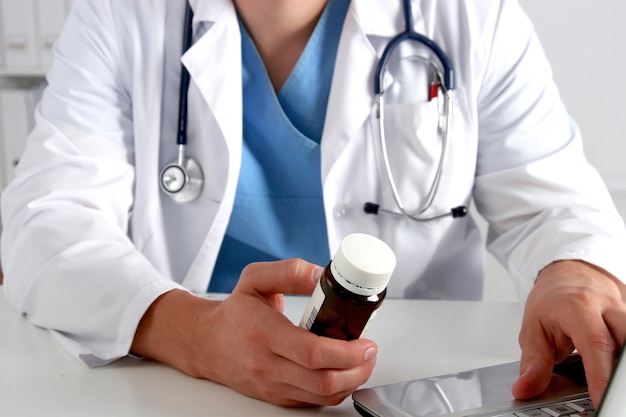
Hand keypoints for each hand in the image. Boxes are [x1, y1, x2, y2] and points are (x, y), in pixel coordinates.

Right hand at [131, 259, 377, 406]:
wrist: (207, 342)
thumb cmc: (234, 312)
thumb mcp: (256, 278)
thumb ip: (290, 272)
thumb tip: (322, 275)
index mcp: (264, 334)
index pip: (312, 353)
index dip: (346, 352)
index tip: (366, 343)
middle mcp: (267, 365)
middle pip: (323, 381)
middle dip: (358, 370)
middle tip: (370, 352)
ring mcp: (272, 386)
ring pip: (322, 396)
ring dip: (351, 382)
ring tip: (361, 362)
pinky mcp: (276, 397)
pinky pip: (313, 402)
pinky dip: (335, 390)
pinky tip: (343, 372)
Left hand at [512, 260, 625, 406]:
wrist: (568, 273)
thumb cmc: (552, 301)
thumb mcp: (533, 330)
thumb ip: (533, 363)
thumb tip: (525, 388)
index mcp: (577, 307)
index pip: (595, 345)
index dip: (600, 376)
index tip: (600, 400)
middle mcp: (606, 306)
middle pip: (624, 343)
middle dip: (617, 376)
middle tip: (608, 397)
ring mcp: (624, 308)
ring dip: (620, 364)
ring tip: (610, 385)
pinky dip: (622, 356)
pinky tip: (614, 368)